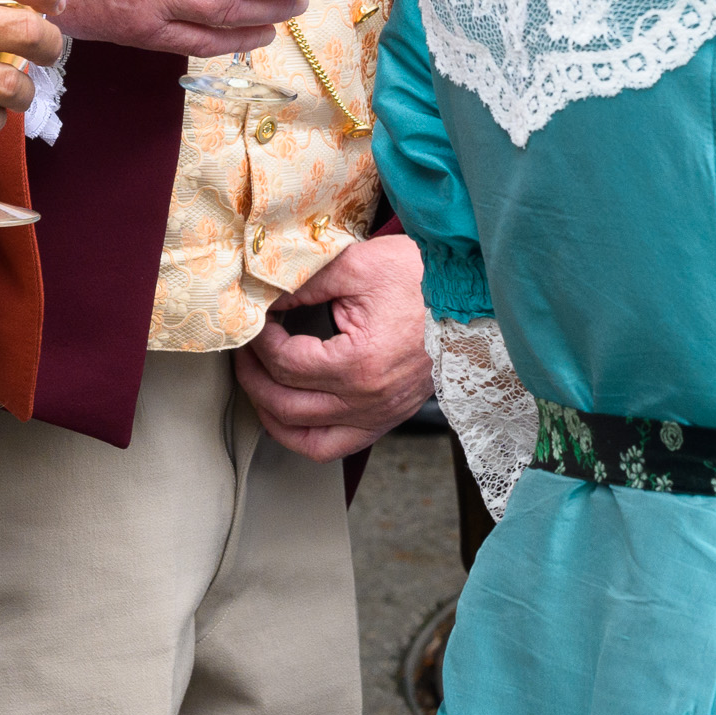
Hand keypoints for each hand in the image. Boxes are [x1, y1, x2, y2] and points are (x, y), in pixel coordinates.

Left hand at [234, 231, 434, 459]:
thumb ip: (306, 282)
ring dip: (270, 412)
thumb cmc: (423, 280)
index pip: (286, 362)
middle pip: (285, 403)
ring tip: (256, 384)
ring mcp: (379, 415)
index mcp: (358, 364)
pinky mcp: (387, 419)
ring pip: (304, 437)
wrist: (472, 299)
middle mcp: (367, 400)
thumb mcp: (358, 266)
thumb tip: (266, 295)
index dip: (260, 340)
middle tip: (243, 350)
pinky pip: (335, 447)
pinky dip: (303, 438)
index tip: (256, 319)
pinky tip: (288, 417)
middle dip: (252, 376)